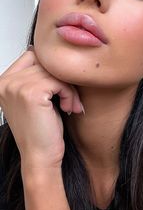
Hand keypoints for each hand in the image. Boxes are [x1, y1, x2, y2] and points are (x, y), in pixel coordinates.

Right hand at [0, 47, 82, 169]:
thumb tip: (44, 52)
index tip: (57, 90)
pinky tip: (68, 108)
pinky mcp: (30, 93)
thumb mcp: (34, 98)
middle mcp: (5, 82)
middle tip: (69, 101)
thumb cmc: (41, 130)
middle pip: (45, 63)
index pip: (31, 56)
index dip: (50, 70)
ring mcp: (16, 86)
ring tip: (69, 106)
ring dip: (68, 89)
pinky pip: (60, 82)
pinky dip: (69, 94)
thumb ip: (36, 76)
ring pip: (55, 72)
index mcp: (2, 82)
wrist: (40, 157)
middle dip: (62, 81)